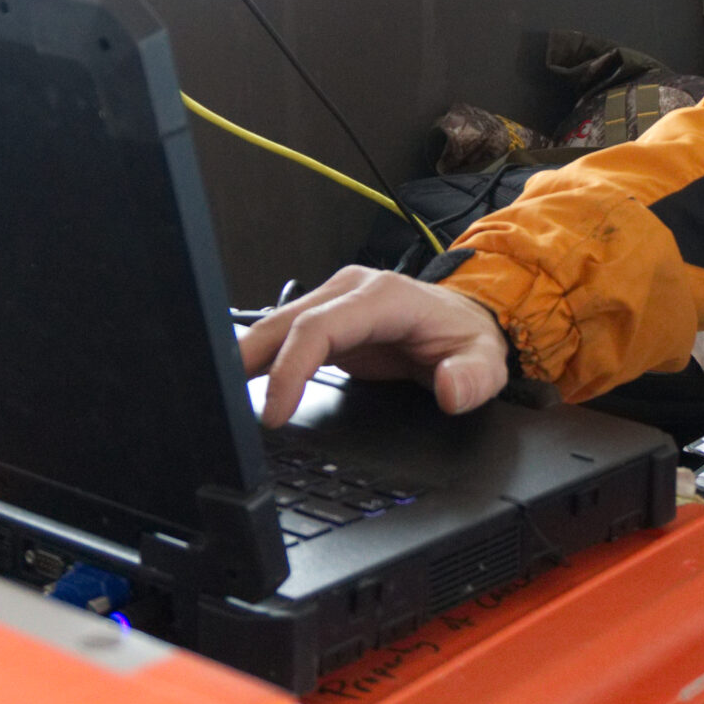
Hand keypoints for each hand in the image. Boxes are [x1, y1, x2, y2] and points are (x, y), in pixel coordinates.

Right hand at [237, 265, 511, 428]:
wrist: (468, 320)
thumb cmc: (470, 337)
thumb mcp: (487, 361)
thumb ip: (473, 378)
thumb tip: (451, 392)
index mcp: (383, 297)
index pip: (319, 328)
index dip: (290, 368)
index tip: (273, 411)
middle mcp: (351, 291)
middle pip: (285, 322)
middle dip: (247, 359)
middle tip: (218, 401)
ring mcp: (335, 302)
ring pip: (277, 325)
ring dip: (246, 357)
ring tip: (216, 393)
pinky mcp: (327, 319)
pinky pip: (285, 335)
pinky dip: (260, 357)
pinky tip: (238, 381)